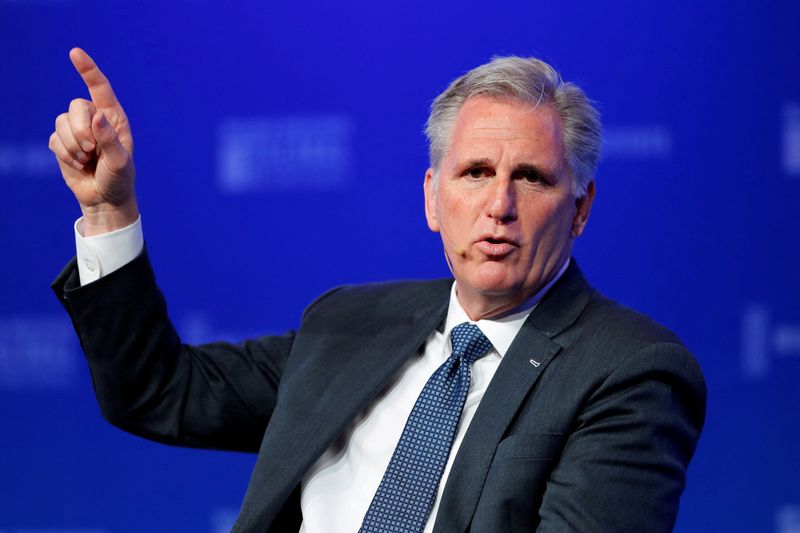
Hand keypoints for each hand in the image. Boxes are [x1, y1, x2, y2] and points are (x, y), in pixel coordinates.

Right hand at [49, 48, 137, 235]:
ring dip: (73, 145)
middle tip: (91, 150)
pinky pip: (55, 139)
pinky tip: (78, 165)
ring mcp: (77, 130)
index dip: (88, 70)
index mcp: (114, 118)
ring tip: (87, 160)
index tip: (75, 53)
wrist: (105, 198)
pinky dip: (65, 154)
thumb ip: (110, 140)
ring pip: (62, 122)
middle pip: (76, 106)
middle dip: (80, 129)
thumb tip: (97, 117)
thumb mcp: (120, 162)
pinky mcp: (63, 143)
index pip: (100, 88)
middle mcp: (95, 119)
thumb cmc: (119, 179)